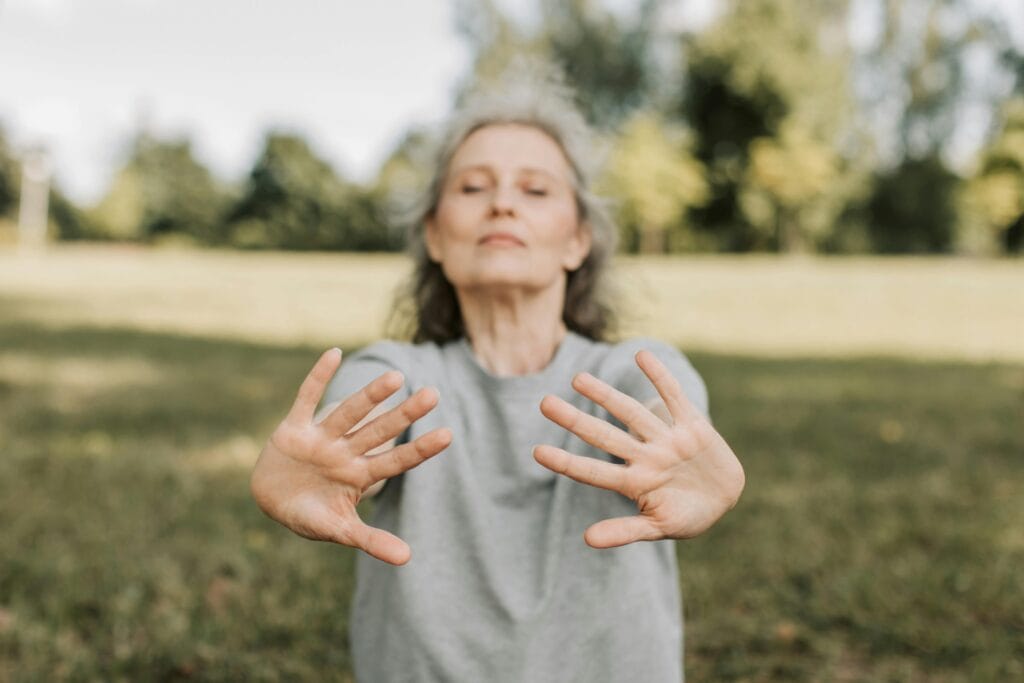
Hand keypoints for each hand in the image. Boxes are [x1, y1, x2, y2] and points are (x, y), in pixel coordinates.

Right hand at [250, 348, 451, 564]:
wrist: (270, 501)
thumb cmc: (310, 515)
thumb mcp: (339, 530)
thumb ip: (371, 541)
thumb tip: (408, 558)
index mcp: (359, 476)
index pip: (395, 461)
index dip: (419, 449)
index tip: (448, 435)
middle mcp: (345, 452)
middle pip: (378, 431)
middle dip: (403, 415)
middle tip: (433, 394)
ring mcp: (321, 439)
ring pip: (349, 413)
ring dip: (370, 396)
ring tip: (396, 376)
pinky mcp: (293, 429)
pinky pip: (306, 398)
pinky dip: (318, 377)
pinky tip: (335, 353)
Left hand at [534, 350, 743, 548]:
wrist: (726, 499)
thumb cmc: (686, 516)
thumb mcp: (658, 528)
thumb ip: (625, 531)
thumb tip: (587, 539)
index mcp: (635, 483)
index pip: (594, 472)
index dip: (567, 462)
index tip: (537, 452)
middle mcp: (645, 457)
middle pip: (605, 436)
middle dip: (576, 421)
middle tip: (544, 403)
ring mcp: (667, 440)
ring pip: (631, 413)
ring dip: (606, 396)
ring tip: (578, 379)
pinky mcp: (693, 426)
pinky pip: (674, 397)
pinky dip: (660, 377)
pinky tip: (641, 354)